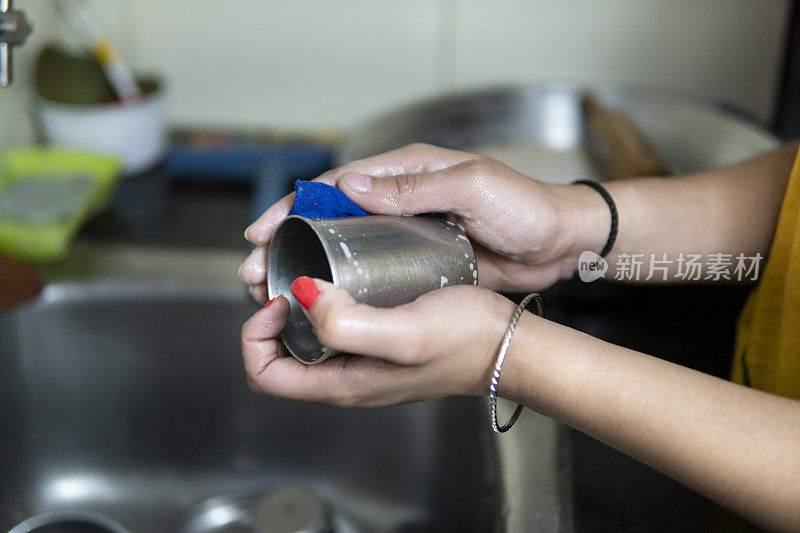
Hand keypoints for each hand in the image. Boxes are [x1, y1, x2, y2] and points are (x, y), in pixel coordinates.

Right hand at [240, 143, 607, 299]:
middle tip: (255, 269)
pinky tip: (323, 300)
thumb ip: (414, 186)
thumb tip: (350, 186)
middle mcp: (402, 197)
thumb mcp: (472, 187)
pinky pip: (373, 267)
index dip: (296, 206)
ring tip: (275, 288)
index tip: (262, 230)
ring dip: (309, 263)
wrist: (561, 241)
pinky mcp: (420, 259)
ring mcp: (408, 230)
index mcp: (408, 171)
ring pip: (345, 245)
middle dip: (289, 239)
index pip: (337, 184)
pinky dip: (344, 280)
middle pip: (331, 215)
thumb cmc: (524, 208)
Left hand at [241, 277, 516, 407]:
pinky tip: (339, 276)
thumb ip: (346, 322)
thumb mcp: (405, 333)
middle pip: (277, 355)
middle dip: (269, 316)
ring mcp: (361, 362)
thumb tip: (301, 296)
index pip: (263, 374)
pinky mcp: (377, 343)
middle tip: (287, 276)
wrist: (507, 344)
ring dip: (294, 306)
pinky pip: (331, 327)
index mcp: (341, 385)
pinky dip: (322, 302)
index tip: (284, 297)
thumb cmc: (465, 341)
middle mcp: (345, 379)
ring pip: (302, 339)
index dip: (257, 333)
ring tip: (307, 270)